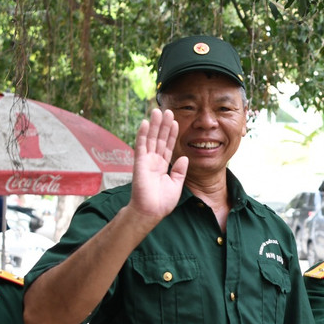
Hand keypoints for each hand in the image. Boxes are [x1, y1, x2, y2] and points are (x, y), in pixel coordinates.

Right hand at [125, 108, 188, 222]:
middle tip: (167, 111)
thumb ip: (180, 171)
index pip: (168, 146)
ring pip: (151, 139)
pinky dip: (143, 134)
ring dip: (154, 125)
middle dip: (163, 125)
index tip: (175, 122)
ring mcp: (146, 161)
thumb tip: (184, 157)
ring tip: (157, 111)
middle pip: (159, 139)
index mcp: (162, 166)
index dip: (171, 134)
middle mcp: (153, 161)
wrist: (151, 212)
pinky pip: (141, 146)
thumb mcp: (176, 185)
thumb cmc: (161, 202)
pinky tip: (146, 123)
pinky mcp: (139, 163)